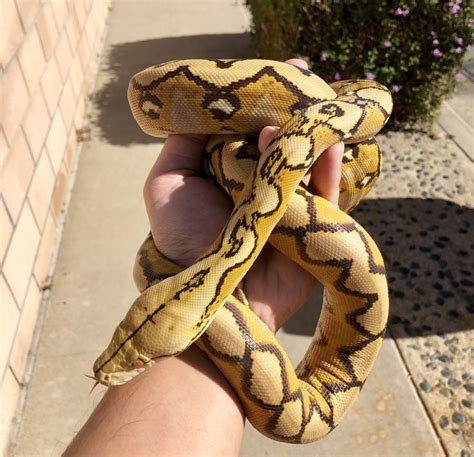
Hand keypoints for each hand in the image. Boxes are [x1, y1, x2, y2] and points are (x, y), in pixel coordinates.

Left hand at [143, 59, 343, 332]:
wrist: (210, 297)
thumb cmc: (181, 240)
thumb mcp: (166, 184)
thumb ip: (182, 144)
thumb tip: (205, 106)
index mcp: (228, 172)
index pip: (249, 128)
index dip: (260, 102)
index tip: (274, 74)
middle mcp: (260, 185)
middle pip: (283, 139)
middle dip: (294, 110)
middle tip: (306, 78)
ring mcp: (289, 205)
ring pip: (306, 161)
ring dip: (308, 135)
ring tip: (307, 113)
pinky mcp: (314, 228)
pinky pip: (328, 193)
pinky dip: (328, 168)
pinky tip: (327, 143)